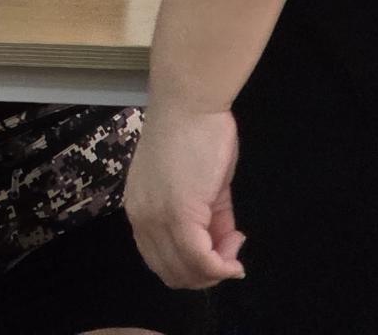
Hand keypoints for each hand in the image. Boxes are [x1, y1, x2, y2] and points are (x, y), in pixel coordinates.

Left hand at [125, 104, 246, 288]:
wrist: (188, 104)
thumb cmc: (193, 135)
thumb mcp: (197, 188)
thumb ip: (206, 221)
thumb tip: (221, 248)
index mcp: (140, 210)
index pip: (161, 261)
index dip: (194, 267)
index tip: (220, 250)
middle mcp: (141, 218)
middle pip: (172, 273)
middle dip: (207, 273)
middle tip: (230, 251)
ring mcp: (157, 218)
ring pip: (187, 272)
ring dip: (217, 268)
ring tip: (234, 242)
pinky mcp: (179, 215)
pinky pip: (202, 259)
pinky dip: (223, 264)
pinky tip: (237, 246)